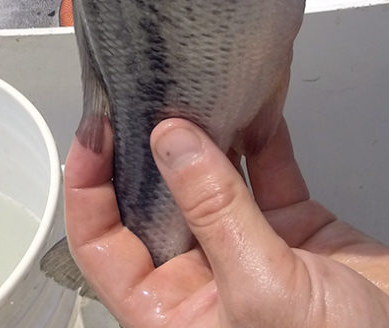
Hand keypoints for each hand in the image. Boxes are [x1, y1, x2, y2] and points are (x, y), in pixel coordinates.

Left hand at [64, 116, 388, 327]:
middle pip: (158, 198)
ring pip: (214, 176)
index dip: (90, 186)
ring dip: (207, 130)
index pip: (105, 242)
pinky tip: (256, 101)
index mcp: (175, 312)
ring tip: (195, 84)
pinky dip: (264, 133)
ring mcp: (253, 249)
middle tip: (147, 89)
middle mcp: (206, 279)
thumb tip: (171, 143)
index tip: (97, 128)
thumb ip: (217, 211)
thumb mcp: (262, 290)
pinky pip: (269, 169)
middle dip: (150, 144)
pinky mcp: (298, 228)